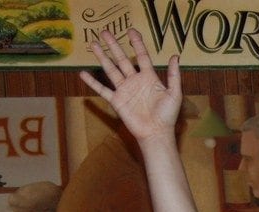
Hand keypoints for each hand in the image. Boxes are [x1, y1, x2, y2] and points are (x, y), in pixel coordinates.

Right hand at [80, 29, 182, 144]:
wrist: (156, 133)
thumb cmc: (167, 116)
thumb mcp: (174, 94)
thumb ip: (174, 75)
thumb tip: (175, 56)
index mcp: (149, 78)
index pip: (141, 56)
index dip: (137, 43)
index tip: (131, 31)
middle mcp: (135, 81)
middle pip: (122, 59)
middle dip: (113, 45)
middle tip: (105, 31)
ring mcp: (125, 90)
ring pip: (111, 69)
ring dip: (102, 57)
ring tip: (93, 44)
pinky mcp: (117, 101)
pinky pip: (102, 90)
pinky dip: (92, 82)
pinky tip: (83, 74)